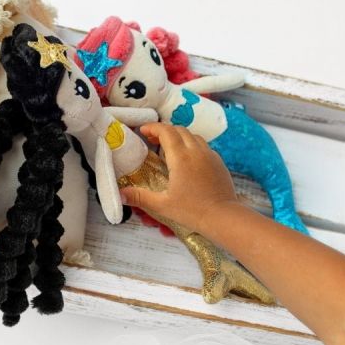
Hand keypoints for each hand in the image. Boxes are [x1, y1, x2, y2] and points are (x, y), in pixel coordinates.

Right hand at [119, 123, 239, 232]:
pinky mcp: (219, 162)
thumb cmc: (192, 211)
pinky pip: (204, 146)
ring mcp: (210, 155)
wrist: (223, 216)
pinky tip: (188, 159)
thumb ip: (140, 197)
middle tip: (152, 139)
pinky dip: (192, 145)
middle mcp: (196, 151)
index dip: (152, 127)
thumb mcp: (162, 205)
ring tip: (169, 147)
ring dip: (179, 136)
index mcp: (180, 157)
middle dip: (164, 131)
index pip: (165, 131)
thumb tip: (121, 194)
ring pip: (193, 136)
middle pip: (179, 130)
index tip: (143, 131)